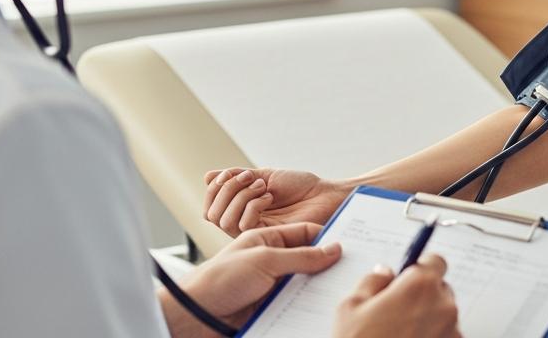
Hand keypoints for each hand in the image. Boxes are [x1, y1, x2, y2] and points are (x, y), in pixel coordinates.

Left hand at [160, 223, 340, 335]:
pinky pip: (297, 303)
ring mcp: (272, 284)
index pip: (305, 233)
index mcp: (268, 239)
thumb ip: (301, 256)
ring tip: (338, 291)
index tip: (349, 246)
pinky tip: (320, 309)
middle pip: (309, 259)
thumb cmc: (220, 280)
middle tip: (350, 270)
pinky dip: (308, 306)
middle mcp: (272, 260)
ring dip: (318, 288)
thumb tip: (333, 250)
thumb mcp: (264, 260)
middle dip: (327, 265)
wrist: (197, 315)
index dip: (327, 237)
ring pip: (305, 283)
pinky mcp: (272, 305)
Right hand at [204, 167, 350, 237]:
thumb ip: (238, 178)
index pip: (211, 205)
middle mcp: (245, 223)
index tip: (231, 173)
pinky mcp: (266, 237)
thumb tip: (208, 176)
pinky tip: (269, 198)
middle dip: (226, 190)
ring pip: (224, 221)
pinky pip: (243, 225)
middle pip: (212, 214)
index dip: (215, 188)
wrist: (325, 194)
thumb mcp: (265, 176)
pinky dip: (252, 206)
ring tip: (262, 188)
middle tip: (249, 178)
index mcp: (242, 209)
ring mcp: (255, 232)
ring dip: (239, 197)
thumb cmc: (300, 186)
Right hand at [333, 255, 460, 337]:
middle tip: (397, 309)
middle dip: (422, 294)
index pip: (435, 261)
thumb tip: (384, 272)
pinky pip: (446, 336)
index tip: (410, 274)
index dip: (420, 266)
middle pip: (440, 288)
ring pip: (443, 314)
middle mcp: (442, 306)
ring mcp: (451, 332)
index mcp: (419, 286)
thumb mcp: (351, 307)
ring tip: (400, 333)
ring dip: (428, 318)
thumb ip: (372, 281)